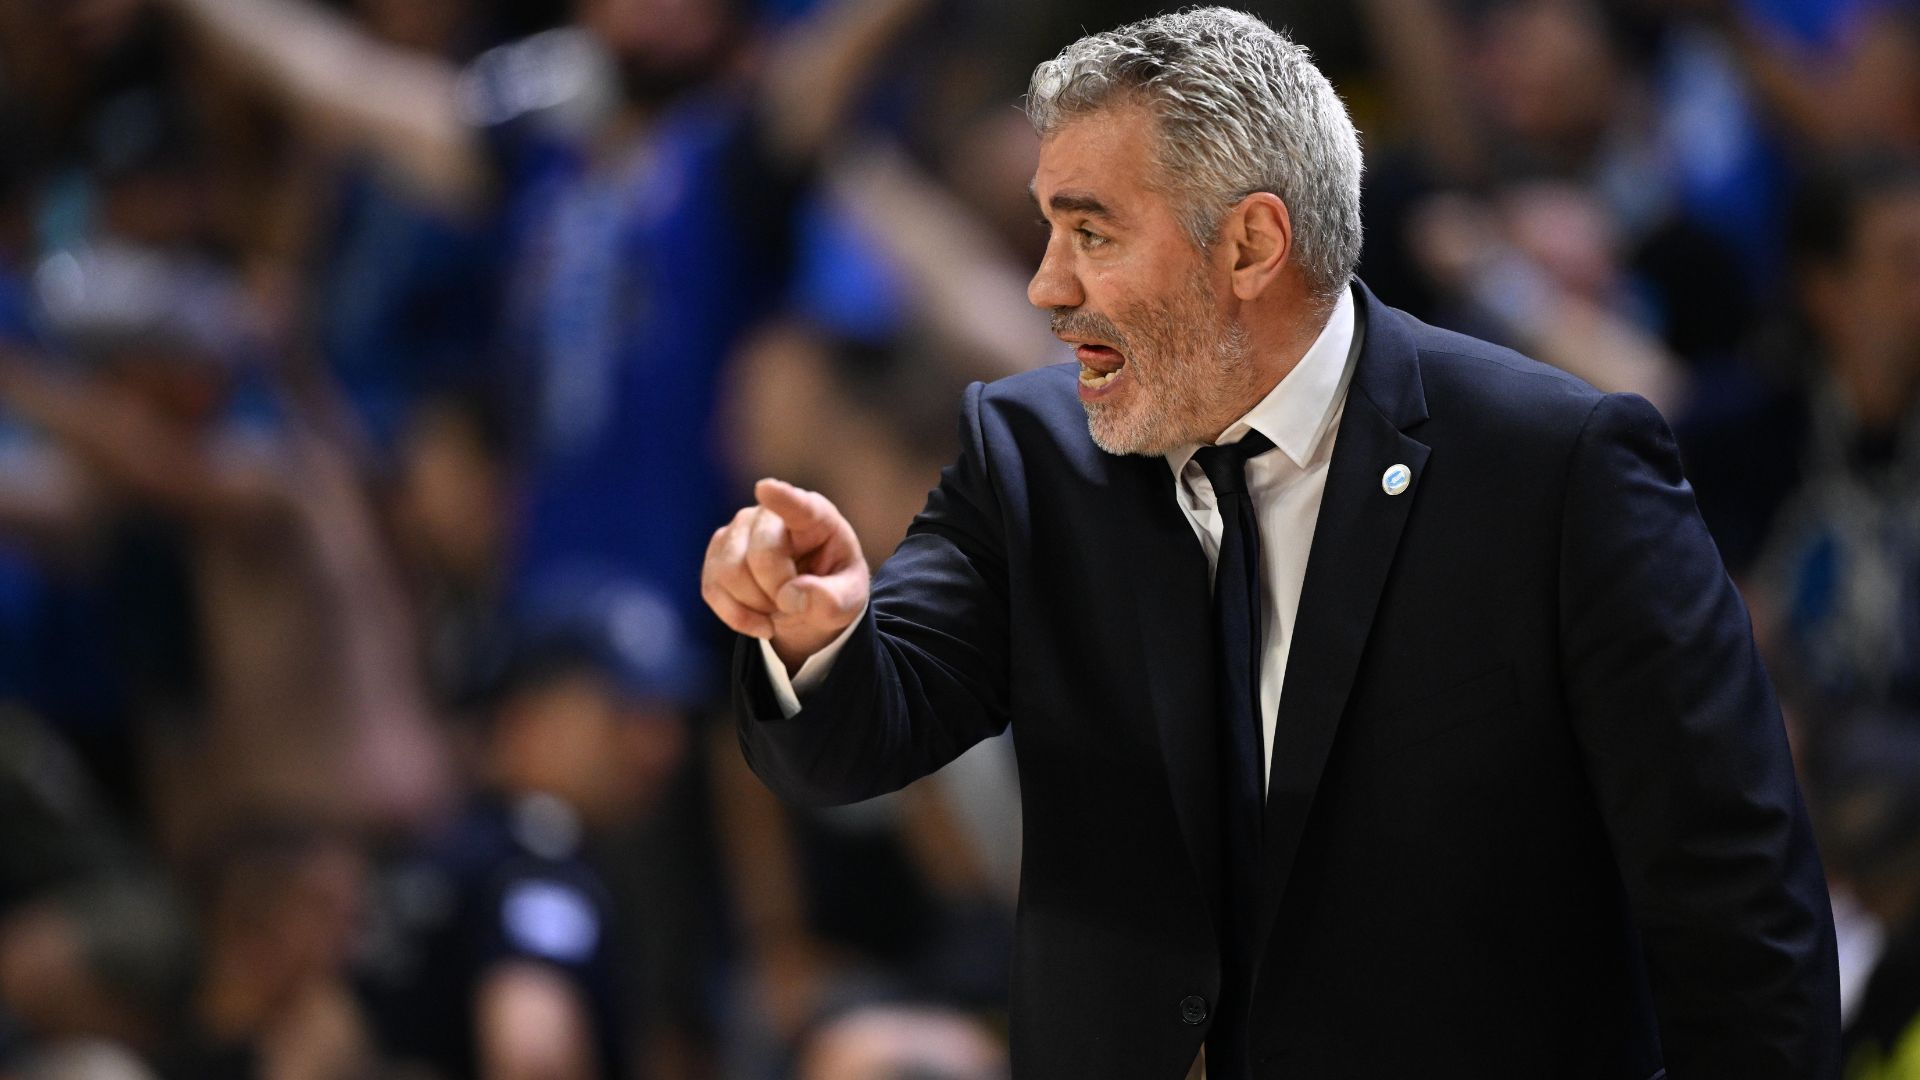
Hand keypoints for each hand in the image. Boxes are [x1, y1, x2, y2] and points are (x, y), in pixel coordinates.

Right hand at [702, 478, 868, 671]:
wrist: (806, 601)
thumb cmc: (832, 589)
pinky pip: (713, 590)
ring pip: (731, 573)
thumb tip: (792, 596)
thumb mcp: (849, 599)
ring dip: (756, 605)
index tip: (766, 489)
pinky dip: (737, 616)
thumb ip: (832, 600)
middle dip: (778, 592)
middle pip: (761, 555)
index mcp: (815, 517)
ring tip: (779, 607)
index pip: (797, 505)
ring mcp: (738, 530)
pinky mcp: (716, 555)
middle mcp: (770, 514)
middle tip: (796, 604)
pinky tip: (761, 621)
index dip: (782, 497)